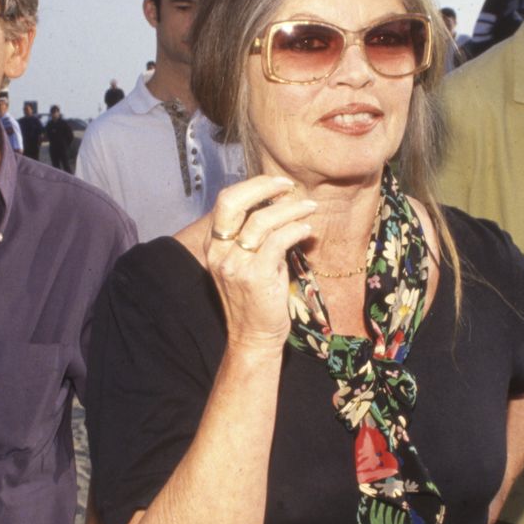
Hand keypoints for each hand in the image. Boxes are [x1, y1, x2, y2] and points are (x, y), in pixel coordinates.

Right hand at [205, 176, 315, 348]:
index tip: (277, 185)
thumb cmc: (256, 299)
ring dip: (290, 209)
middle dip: (263, 186)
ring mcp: (235, 265)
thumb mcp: (246, 262)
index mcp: (214, 246)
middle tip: (289, 186)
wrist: (253, 337)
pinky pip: (277, 241)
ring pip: (260, 220)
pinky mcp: (255, 277)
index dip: (253, 187)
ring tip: (309, 208)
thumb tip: (279, 203)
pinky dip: (296, 229)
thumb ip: (255, 235)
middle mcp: (219, 253)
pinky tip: (307, 230)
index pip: (226, 201)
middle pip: (232, 202)